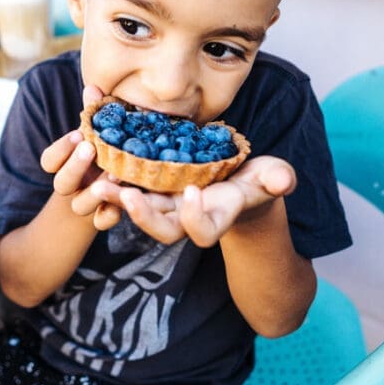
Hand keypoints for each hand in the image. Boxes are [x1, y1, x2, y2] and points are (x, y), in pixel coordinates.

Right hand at [40, 85, 113, 226]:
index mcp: (65, 165)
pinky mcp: (104, 218)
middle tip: (90, 149)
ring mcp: (86, 204)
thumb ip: (93, 113)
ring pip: (80, 206)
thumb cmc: (104, 156)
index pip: (49, 161)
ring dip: (95, 191)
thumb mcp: (98, 135)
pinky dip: (110, 216)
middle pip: (61, 183)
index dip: (60, 149)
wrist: (110, 195)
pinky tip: (121, 205)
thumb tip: (94, 86)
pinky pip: (102, 223)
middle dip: (75, 166)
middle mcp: (72, 186)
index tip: (78, 134)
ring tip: (115, 175)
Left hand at [87, 156, 296, 245]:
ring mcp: (167, 204)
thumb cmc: (258, 181)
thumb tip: (284, 179)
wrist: (237, 183)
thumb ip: (277, 179)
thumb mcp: (271, 178)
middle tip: (127, 195)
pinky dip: (114, 173)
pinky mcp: (152, 188)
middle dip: (143, 216)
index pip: (202, 232)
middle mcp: (186, 216)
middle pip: (161, 230)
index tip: (192, 192)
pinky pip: (129, 186)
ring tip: (98, 180)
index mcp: (215, 217)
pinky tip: (99, 152)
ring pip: (138, 209)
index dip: (195, 218)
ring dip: (117, 196)